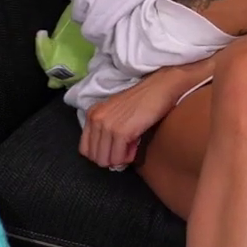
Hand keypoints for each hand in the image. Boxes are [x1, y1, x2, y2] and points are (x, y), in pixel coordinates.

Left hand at [80, 66, 194, 169]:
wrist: (161, 87)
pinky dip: (127, 158)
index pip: (85, 148)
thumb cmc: (145, 99)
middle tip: (125, 152)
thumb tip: (111, 155)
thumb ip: (109, 129)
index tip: (114, 151)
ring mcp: (108, 126)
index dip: (101, 154)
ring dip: (119, 159)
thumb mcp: (118, 112)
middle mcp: (96, 120)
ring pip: (104, 159)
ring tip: (132, 150)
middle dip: (110, 159)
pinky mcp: (121, 132)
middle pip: (94, 156)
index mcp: (92, 114)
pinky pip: (118, 157)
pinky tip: (136, 149)